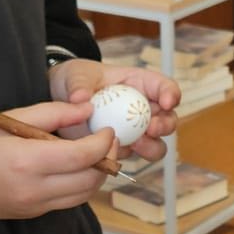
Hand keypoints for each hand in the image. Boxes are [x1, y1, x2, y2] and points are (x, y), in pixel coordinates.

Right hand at [0, 101, 116, 218]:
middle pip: (91, 180)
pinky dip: (79, 185)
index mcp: (29, 161)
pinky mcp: (34, 213)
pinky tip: (74, 168)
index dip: (104, 142)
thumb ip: (52, 113)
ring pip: (84, 195)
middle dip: (107, 160)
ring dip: (96, 175)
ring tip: (94, 154)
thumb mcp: (9, 117)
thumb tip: (87, 109)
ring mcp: (36, 205)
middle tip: (106, 141)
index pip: (84, 156)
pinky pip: (68, 201)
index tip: (107, 129)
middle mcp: (36, 188)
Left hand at [50, 59, 180, 162]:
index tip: (167, 102)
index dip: (171, 94)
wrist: (61, 101)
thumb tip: (80, 98)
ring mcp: (135, 131)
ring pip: (156, 143)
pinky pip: (132, 157)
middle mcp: (143, 109)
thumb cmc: (76, 81)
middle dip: (165, 126)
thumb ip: (79, 84)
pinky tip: (115, 153)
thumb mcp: (75, 76)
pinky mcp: (122, 147)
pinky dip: (128, 157)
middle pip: (168, 119)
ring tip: (137, 145)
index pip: (164, 87)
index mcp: (140, 84)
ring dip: (152, 146)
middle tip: (151, 129)